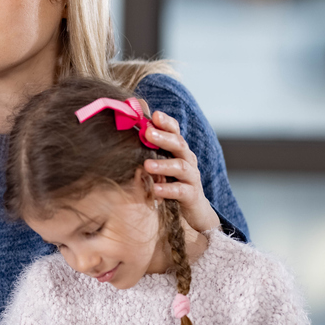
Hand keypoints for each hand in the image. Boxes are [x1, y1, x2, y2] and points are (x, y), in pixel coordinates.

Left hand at [142, 111, 220, 233]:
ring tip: (147, 165)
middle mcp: (187, 160)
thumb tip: (130, 126)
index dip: (166, 122)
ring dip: (163, 165)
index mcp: (178, 150)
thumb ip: (149, 148)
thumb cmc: (171, 181)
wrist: (193, 209)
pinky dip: (167, 189)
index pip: (174, 131)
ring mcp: (191, 177)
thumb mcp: (160, 163)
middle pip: (179, 144)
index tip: (153, 115)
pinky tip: (155, 189)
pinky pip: (180, 190)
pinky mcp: (191, 195)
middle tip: (147, 133)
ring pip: (181, 167)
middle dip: (164, 138)